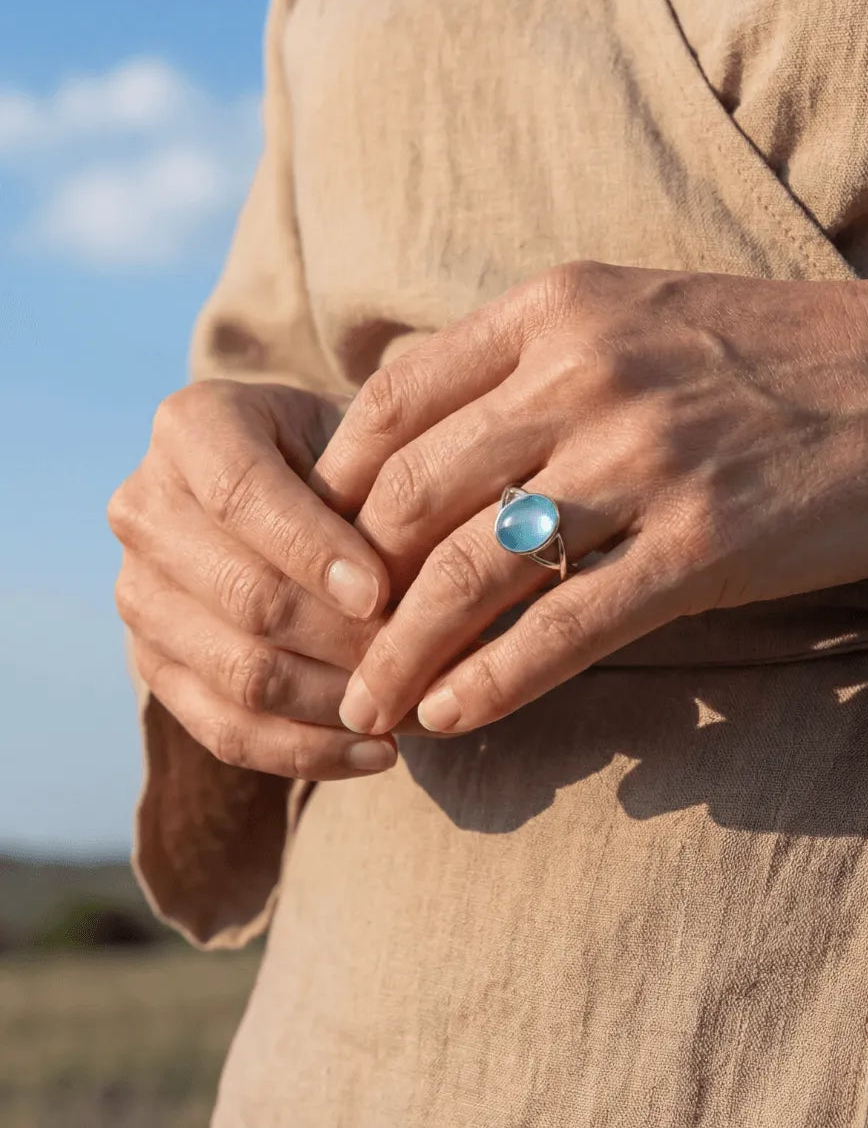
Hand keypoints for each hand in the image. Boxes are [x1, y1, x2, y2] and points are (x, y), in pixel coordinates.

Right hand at [108, 379, 445, 783]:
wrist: (306, 480)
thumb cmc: (353, 452)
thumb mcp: (367, 437)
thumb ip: (378, 487)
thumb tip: (407, 588)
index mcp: (191, 425)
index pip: (244, 494)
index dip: (312, 549)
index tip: (380, 593)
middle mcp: (144, 505)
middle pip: (243, 594)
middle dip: (342, 639)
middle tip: (419, 661)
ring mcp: (138, 591)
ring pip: (236, 671)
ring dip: (334, 702)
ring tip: (410, 709)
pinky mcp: (151, 663)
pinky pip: (223, 729)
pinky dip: (305, 752)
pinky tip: (376, 753)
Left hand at [315, 260, 867, 736]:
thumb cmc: (770, 351)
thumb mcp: (635, 309)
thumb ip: (530, 355)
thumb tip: (427, 435)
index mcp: (557, 307)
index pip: (394, 396)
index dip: (338, 483)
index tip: (323, 546)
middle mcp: (586, 373)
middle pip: (414, 491)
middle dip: (352, 585)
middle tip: (328, 644)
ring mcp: (644, 460)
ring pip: (474, 568)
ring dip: (403, 652)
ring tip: (370, 708)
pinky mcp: (702, 546)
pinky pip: (565, 627)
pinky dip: (494, 681)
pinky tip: (453, 715)